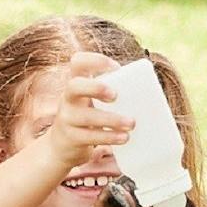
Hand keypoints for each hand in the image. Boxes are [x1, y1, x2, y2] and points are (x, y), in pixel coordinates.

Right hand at [39, 51, 133, 170]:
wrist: (61, 146)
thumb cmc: (86, 117)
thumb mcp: (91, 101)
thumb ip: (108, 94)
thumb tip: (145, 96)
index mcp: (77, 83)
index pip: (78, 62)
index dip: (96, 61)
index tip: (116, 69)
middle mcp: (68, 98)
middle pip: (74, 86)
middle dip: (96, 88)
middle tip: (116, 96)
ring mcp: (67, 118)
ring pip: (87, 117)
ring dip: (112, 119)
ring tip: (131, 124)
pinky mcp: (71, 137)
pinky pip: (90, 136)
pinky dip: (109, 136)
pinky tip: (123, 138)